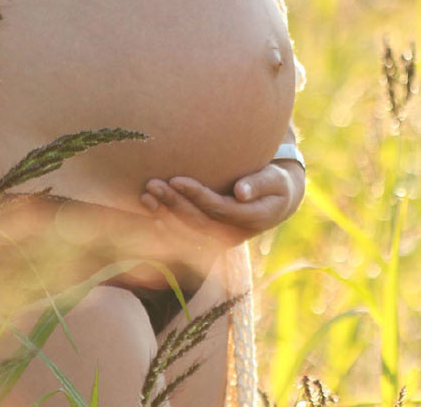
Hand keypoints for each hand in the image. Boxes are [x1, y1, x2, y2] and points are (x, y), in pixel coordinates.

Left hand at [139, 160, 305, 250]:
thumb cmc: (274, 183)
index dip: (196, 196)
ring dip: (163, 215)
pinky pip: (182, 236)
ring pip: (186, 232)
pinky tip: (148, 209)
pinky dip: (163, 225)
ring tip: (145, 195)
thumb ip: (259, 183)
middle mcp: (232, 235)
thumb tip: (241, 192)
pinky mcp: (207, 240)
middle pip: (197, 222)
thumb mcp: (275, 180)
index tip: (176, 179)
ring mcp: (219, 241)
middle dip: (173, 204)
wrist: (274, 204)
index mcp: (250, 220)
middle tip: (153, 184)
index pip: (218, 209)